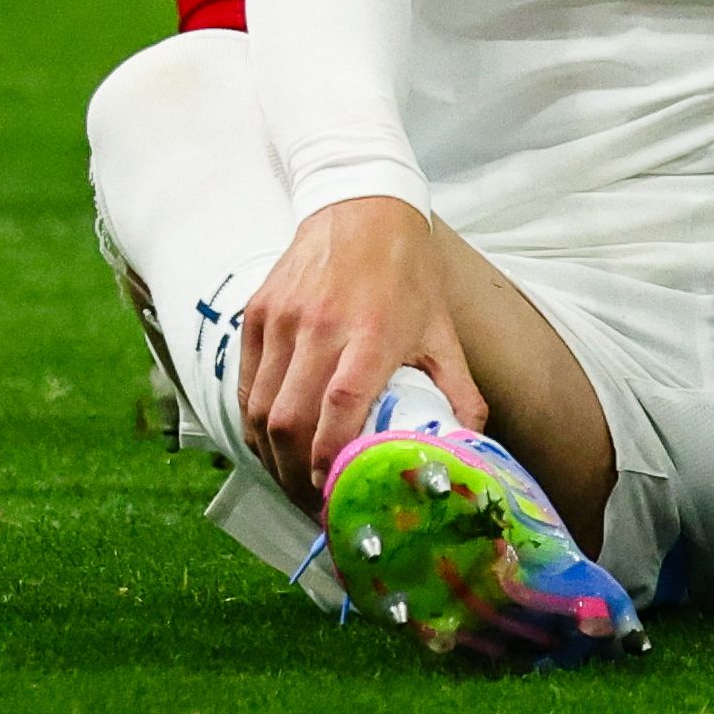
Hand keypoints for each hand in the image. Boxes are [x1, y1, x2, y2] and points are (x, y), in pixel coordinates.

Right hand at [235, 197, 481, 502]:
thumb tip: (467, 454)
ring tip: (292, 484)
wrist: (360, 207)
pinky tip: (272, 446)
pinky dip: (254, 424)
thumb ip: (457, 394)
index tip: (335, 495)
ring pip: (259, 408)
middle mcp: (320, 326)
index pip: (340, 408)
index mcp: (372, 334)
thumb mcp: (442, 331)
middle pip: (290, 420)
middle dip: (296, 477)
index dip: (330, 460)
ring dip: (271, 458)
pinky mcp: (257, 313)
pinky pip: (245, 384)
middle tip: (314, 506)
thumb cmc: (406, 275)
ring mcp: (282, 319)